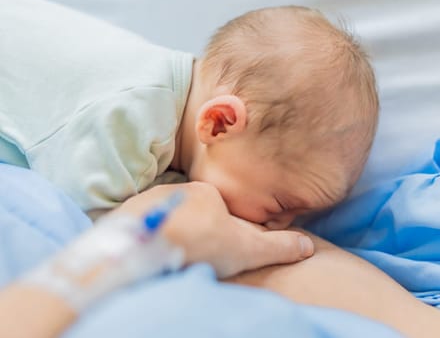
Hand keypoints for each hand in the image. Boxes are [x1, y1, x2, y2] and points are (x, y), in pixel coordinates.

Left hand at [118, 182, 314, 277]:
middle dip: (193, 230)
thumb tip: (308, 246)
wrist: (148, 248)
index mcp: (204, 192)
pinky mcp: (123, 217)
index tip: (217, 248)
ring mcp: (146, 202)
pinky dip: (145, 237)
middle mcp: (174, 191)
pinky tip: (149, 253)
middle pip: (189, 211)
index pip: (217, 207)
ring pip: (163, 217)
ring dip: (168, 233)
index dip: (221, 228)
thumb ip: (278, 246)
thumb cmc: (200, 244)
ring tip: (171, 256)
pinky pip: (139, 225)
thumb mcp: (247, 249)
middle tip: (193, 254)